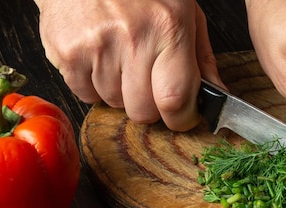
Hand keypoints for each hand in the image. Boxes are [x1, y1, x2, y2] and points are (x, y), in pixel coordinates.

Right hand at [34, 0, 222, 129]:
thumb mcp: (183, 9)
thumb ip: (201, 56)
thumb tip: (217, 94)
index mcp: (168, 27)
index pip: (175, 100)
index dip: (181, 118)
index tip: (182, 116)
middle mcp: (133, 38)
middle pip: (143, 112)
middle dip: (149, 105)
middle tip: (148, 80)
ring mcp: (97, 46)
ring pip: (114, 104)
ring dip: (120, 91)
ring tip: (120, 57)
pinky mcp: (68, 52)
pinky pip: (85, 95)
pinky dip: (93, 85)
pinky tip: (99, 56)